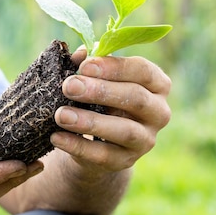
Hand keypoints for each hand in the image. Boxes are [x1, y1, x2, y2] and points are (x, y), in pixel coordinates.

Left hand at [53, 51, 171, 172]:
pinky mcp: (126, 161)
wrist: (97, 141)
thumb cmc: (98, 98)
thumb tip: (81, 53)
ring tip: (61, 115)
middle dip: (100, 91)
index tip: (84, 66)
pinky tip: (56, 137)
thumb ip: (89, 64)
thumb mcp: (94, 79)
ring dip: (90, 122)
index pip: (143, 70)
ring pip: (125, 130)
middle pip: (136, 98)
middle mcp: (158, 112)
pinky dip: (78, 146)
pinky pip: (104, 155)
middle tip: (69, 87)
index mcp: (156, 84)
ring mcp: (146, 139)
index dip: (114, 67)